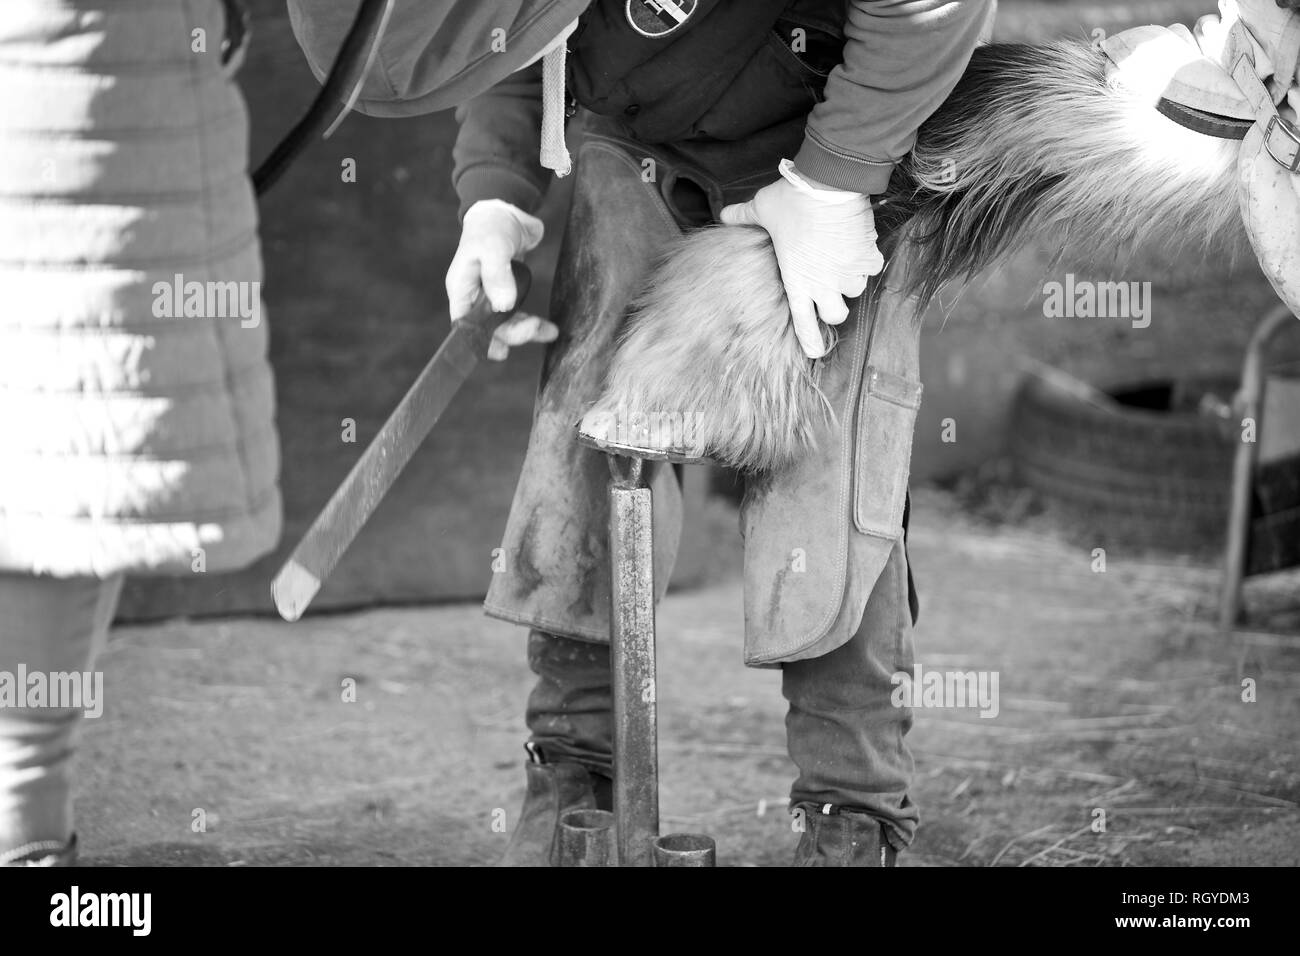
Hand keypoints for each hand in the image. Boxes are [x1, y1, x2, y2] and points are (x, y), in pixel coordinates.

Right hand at [446, 199, 558, 359]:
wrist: (507, 210)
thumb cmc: (492, 227)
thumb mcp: (493, 247)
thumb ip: (497, 275)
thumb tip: (504, 306)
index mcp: (461, 288)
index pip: (465, 325)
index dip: (480, 341)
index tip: (501, 351)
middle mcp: (474, 296)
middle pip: (489, 328)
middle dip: (513, 332)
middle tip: (535, 328)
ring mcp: (491, 296)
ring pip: (506, 325)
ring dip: (526, 331)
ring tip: (550, 331)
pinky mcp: (508, 293)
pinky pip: (518, 316)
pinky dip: (532, 323)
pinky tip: (548, 328)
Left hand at [720, 160, 883, 358]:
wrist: (828, 183)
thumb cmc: (792, 200)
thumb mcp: (762, 209)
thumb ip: (742, 217)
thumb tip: (724, 215)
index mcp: (797, 280)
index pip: (803, 322)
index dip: (810, 341)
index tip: (815, 352)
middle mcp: (824, 284)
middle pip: (836, 316)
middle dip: (834, 308)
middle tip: (830, 292)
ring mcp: (848, 272)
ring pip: (856, 291)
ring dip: (850, 281)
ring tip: (842, 263)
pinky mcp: (867, 256)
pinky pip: (872, 267)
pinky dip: (867, 260)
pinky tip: (859, 248)